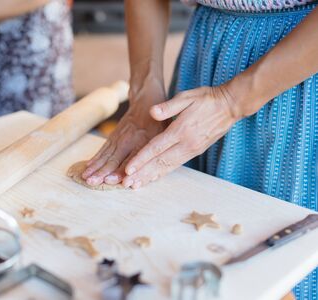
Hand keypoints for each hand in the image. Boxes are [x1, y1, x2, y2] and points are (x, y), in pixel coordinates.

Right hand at [82, 78, 168, 185]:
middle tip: (91, 182)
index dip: (120, 171)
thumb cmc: (158, 122)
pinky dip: (95, 157)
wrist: (146, 100)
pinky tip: (88, 166)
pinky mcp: (114, 135)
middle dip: (101, 171)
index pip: (130, 159)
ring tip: (85, 177)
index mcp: (142, 141)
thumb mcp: (163, 136)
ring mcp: (119, 137)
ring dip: (95, 166)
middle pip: (113, 158)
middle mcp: (128, 139)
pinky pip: (103, 148)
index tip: (110, 180)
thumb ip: (156, 154)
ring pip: (105, 154)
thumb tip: (152, 175)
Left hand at [123, 85, 241, 188]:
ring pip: (167, 167)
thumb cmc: (206, 99)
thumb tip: (152, 112)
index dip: (141, 159)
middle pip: (159, 162)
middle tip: (126, 183)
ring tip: (135, 185)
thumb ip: (169, 106)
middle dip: (141, 174)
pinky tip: (152, 179)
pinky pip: (174, 166)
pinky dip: (162, 173)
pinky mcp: (194, 152)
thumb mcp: (187, 96)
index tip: (128, 169)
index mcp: (181, 130)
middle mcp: (186, 144)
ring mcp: (191, 150)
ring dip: (150, 177)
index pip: (156, 148)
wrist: (230, 106)